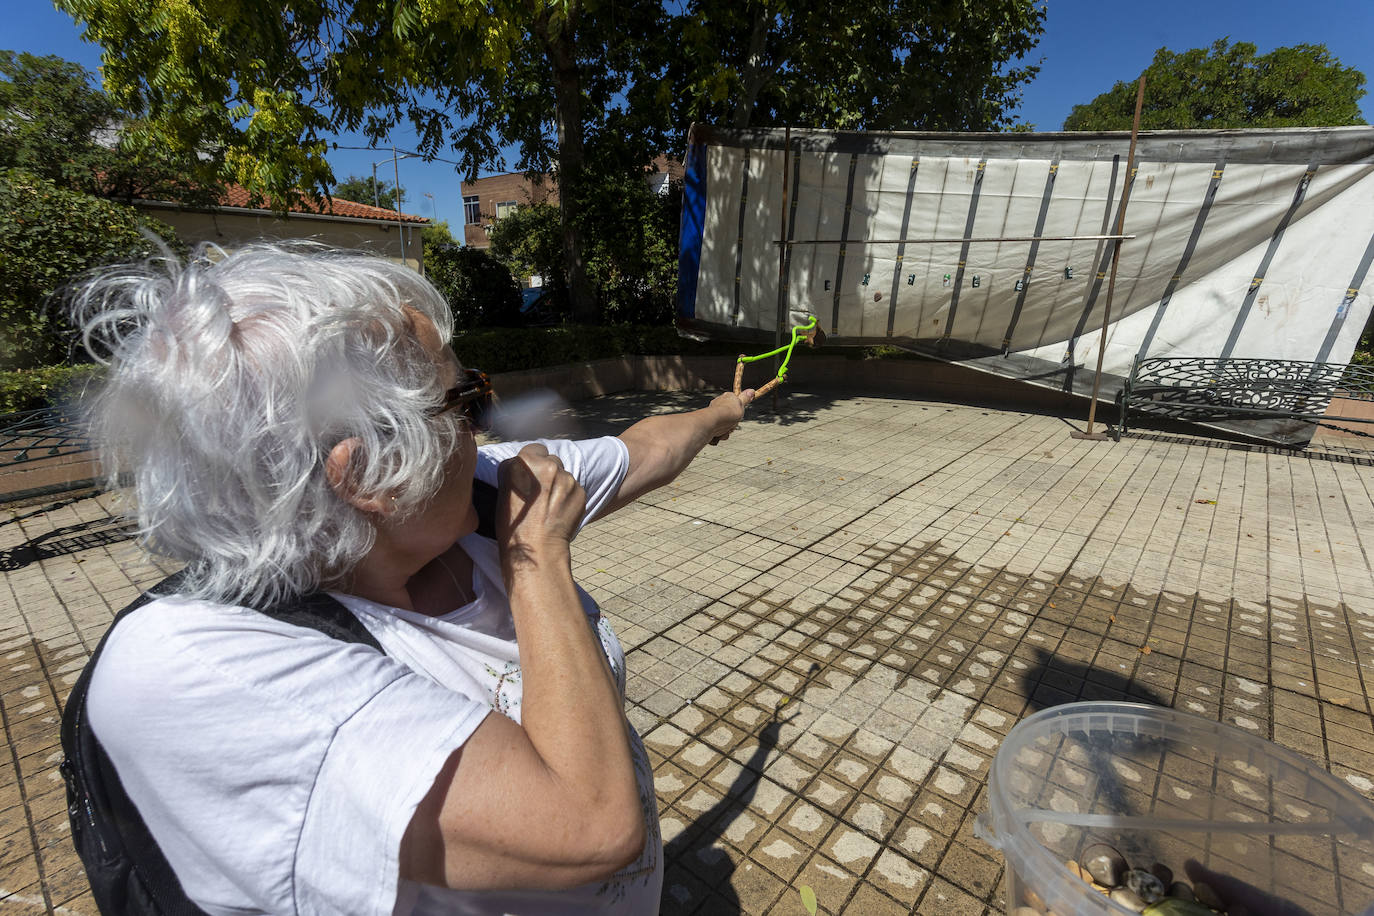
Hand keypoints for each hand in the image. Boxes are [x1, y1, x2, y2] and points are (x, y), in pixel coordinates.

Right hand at [497, 444, 585, 573]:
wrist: (537, 550)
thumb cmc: (514, 526)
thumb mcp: (503, 494)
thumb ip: (515, 472)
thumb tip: (521, 464)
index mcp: (522, 463)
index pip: (533, 449)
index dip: (532, 462)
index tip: (531, 476)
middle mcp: (546, 465)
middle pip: (550, 460)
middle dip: (546, 472)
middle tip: (540, 493)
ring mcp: (566, 478)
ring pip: (563, 474)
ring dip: (558, 484)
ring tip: (549, 505)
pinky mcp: (580, 490)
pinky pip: (574, 487)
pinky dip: (568, 496)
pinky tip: (559, 511)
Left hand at [708, 389, 753, 444]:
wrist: (713, 422)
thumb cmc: (729, 412)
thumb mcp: (741, 404)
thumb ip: (745, 398)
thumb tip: (752, 390)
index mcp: (727, 397)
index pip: (736, 402)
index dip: (739, 410)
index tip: (739, 413)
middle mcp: (719, 403)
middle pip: (731, 415)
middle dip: (734, 422)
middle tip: (733, 422)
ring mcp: (713, 413)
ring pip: (725, 423)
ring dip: (728, 429)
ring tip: (727, 429)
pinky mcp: (710, 423)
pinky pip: (719, 430)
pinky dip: (721, 434)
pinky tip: (721, 433)